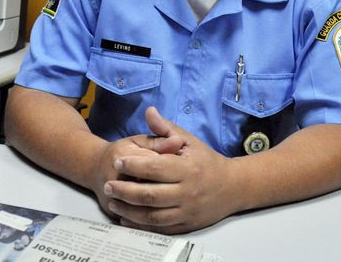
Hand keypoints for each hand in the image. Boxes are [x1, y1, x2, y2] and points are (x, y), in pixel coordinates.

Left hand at [102, 107, 236, 233]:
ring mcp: (186, 211)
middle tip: (108, 185)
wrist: (232, 187)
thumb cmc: (206, 161)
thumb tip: (149, 112)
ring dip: (128, 210)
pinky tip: (125, 218)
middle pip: (150, 194)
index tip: (117, 161)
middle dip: (125, 190)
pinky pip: (158, 228)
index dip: (134, 164)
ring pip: (151, 215)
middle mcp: (187, 192)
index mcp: (187, 169)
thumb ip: (166, 129)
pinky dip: (139, 225)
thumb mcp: (190, 141)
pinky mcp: (186, 225)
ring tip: (113, 202)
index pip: (155, 167)